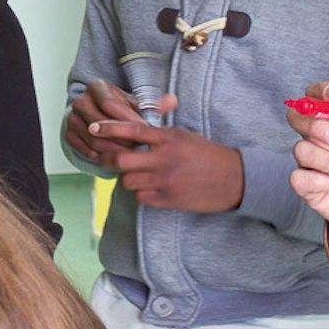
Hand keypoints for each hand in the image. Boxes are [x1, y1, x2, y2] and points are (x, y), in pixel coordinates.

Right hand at [64, 80, 154, 165]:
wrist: (98, 116)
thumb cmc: (120, 109)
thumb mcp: (135, 104)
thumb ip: (153, 105)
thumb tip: (173, 100)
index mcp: (96, 87)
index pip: (109, 103)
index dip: (127, 118)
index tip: (143, 129)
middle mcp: (80, 101)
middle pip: (99, 123)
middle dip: (121, 137)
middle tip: (138, 148)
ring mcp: (71, 118)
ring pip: (92, 138)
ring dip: (112, 149)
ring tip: (130, 156)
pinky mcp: (68, 134)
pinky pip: (83, 149)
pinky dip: (99, 156)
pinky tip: (114, 159)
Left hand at [88, 100, 244, 212]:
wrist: (234, 179)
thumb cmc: (209, 154)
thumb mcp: (185, 136)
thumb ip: (160, 134)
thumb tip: (134, 130)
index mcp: (168, 138)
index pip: (131, 129)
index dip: (109, 129)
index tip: (93, 128)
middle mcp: (163, 158)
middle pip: (120, 160)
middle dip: (109, 160)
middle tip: (107, 159)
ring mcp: (165, 180)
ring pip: (128, 181)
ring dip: (128, 178)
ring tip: (137, 175)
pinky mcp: (168, 199)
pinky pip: (141, 197)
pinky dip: (141, 193)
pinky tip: (151, 188)